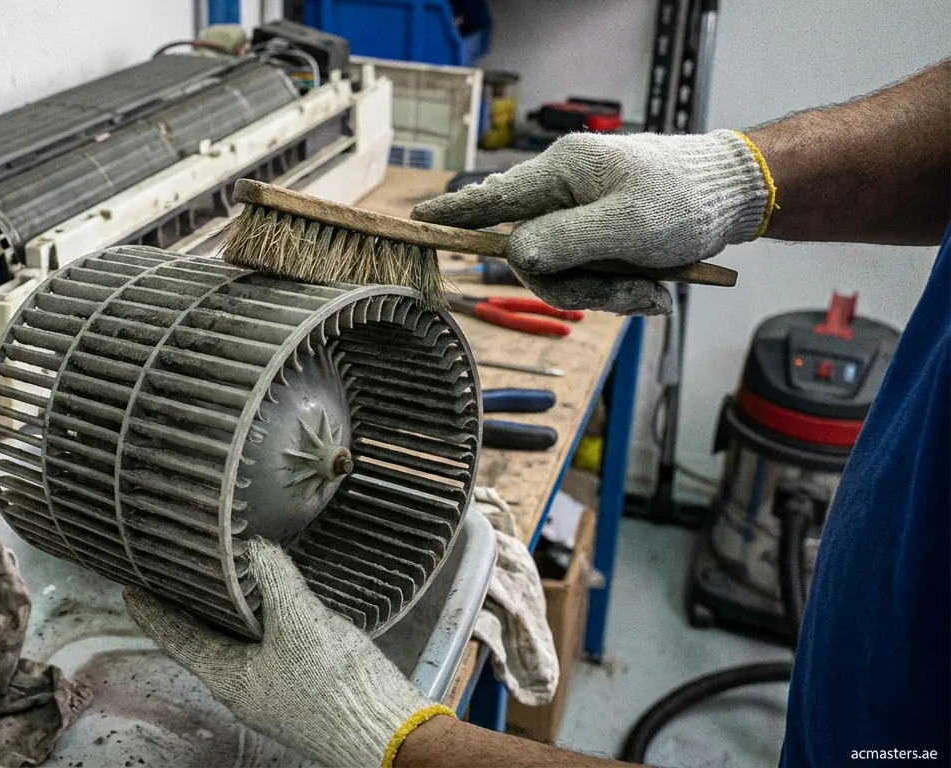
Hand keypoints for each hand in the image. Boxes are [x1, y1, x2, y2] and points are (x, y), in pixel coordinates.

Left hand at [124, 539, 451, 767]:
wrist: (389, 735)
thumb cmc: (335, 686)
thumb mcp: (300, 620)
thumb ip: (274, 578)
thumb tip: (255, 547)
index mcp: (228, 677)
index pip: (176, 637)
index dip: (152, 612)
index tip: (130, 590)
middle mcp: (243, 690)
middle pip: (204, 642)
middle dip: (189, 609)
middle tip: (174, 577)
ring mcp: (273, 694)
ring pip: (237, 647)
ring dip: (225, 616)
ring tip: (219, 585)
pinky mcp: (302, 693)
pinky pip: (268, 651)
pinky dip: (260, 624)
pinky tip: (274, 607)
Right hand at [411, 129, 774, 314]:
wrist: (739, 195)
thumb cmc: (684, 201)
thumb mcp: (623, 226)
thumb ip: (560, 242)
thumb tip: (515, 254)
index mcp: (561, 174)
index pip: (491, 200)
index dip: (453, 218)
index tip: (417, 223)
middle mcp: (564, 190)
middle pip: (534, 254)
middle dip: (580, 286)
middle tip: (633, 295)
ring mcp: (583, 210)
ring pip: (565, 269)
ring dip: (609, 291)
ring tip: (655, 292)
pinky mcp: (603, 228)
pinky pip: (591, 270)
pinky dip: (621, 286)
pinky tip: (655, 289)